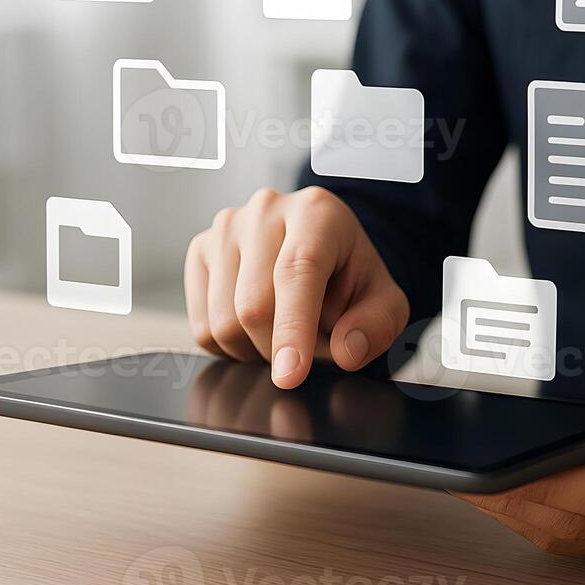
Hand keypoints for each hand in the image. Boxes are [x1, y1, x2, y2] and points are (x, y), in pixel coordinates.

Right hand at [184, 187, 408, 388]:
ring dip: (257, 350)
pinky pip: (202, 328)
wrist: (321, 249)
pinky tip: (257, 329)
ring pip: (223, 322)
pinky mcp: (200, 251)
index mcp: (316, 213)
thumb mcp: (384, 301)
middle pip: (254, 306)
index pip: (297, 271)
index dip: (293, 327)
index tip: (290, 373)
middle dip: (284, 348)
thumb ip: (376, 325)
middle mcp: (265, 211)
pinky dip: (232, 347)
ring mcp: (225, 228)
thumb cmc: (349, 275)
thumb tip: (347, 350)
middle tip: (312, 347)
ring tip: (286, 332)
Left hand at [454, 332, 584, 556]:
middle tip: (460, 472)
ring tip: (471, 478)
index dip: (543, 484)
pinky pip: (584, 536)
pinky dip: (540, 514)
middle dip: (514, 501)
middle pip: (580, 522)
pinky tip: (509, 487)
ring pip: (575, 537)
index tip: (492, 469)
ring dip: (520, 513)